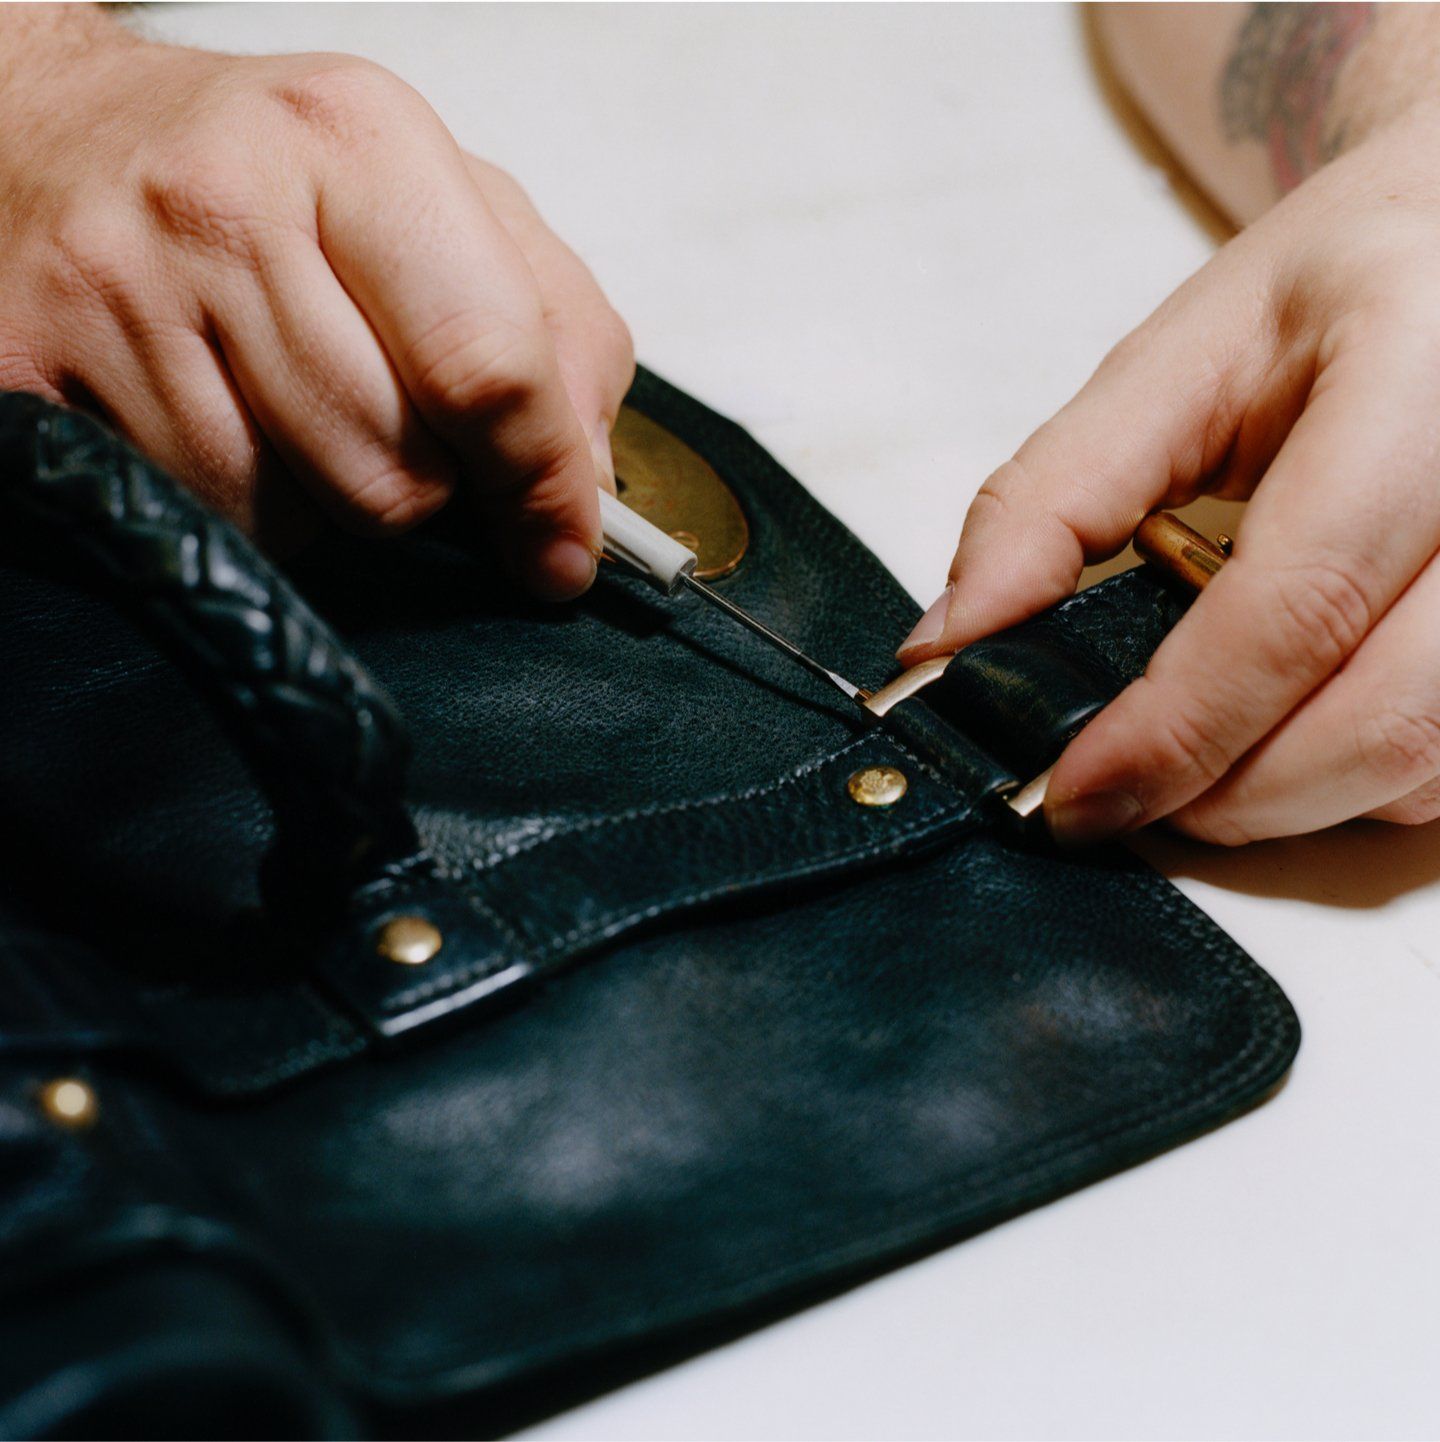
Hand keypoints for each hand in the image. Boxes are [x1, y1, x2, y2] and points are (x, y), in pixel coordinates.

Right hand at [0, 10, 632, 596]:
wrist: (52, 132)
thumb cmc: (273, 177)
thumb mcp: (445, 201)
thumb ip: (557, 327)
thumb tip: (584, 483)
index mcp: (358, 141)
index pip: (488, 362)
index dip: (545, 483)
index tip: (565, 546)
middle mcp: (225, 204)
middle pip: (397, 469)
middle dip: (427, 486)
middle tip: (395, 424)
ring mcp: (117, 290)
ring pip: (300, 515)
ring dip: (328, 498)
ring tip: (290, 403)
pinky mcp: (35, 371)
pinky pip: (208, 519)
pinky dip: (246, 502)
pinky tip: (223, 421)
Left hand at [899, 103, 1439, 844]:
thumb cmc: (1334, 292)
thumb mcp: (1178, 359)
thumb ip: (1052, 499)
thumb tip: (948, 647)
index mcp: (1422, 384)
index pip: (1299, 601)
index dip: (1176, 725)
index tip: (1073, 795)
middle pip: (1383, 718)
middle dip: (1226, 792)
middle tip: (1120, 789)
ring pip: (1429, 765)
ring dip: (1289, 799)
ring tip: (1198, 749)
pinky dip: (1354, 779)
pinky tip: (1289, 726)